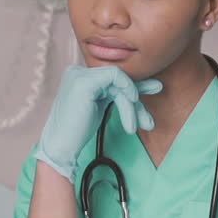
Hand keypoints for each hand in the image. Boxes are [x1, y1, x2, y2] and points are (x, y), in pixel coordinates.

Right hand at [35, 65, 162, 179]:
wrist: (62, 146)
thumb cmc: (78, 131)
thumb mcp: (103, 107)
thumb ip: (120, 94)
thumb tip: (152, 85)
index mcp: (80, 75)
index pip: (113, 76)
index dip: (135, 85)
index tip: (156, 89)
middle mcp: (77, 71)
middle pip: (118, 79)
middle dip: (136, 100)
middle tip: (148, 121)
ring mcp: (79, 74)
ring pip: (119, 80)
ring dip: (131, 105)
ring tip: (134, 126)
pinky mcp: (83, 82)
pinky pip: (116, 77)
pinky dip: (127, 90)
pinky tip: (130, 106)